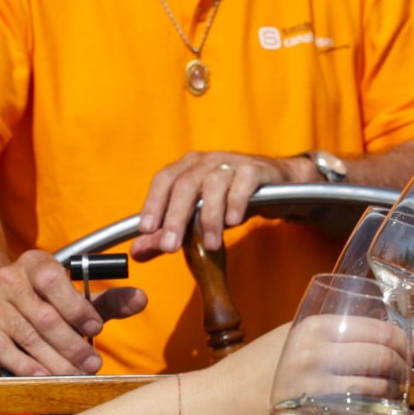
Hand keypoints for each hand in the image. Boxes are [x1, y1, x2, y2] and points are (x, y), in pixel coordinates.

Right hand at [0, 249, 146, 376]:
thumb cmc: (40, 303)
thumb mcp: (72, 298)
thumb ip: (106, 301)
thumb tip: (141, 299)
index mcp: (35, 263)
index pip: (56, 282)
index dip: (78, 308)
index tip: (96, 329)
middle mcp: (8, 278)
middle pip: (45, 316)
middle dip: (73, 345)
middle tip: (92, 365)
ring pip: (28, 336)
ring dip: (55, 361)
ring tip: (75, 375)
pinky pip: (3, 350)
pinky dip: (26, 367)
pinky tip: (44, 377)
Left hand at [136, 151, 296, 258]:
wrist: (277, 186)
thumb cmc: (231, 200)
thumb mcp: (198, 219)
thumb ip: (169, 235)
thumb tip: (136, 253)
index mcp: (187, 167)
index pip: (164, 180)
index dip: (153, 203)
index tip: (146, 229)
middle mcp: (206, 161)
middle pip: (185, 185)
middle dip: (175, 217)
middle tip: (170, 247)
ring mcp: (232, 162)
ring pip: (214, 184)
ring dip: (210, 217)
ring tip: (210, 244)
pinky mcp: (256, 169)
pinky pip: (243, 182)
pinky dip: (236, 201)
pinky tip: (233, 221)